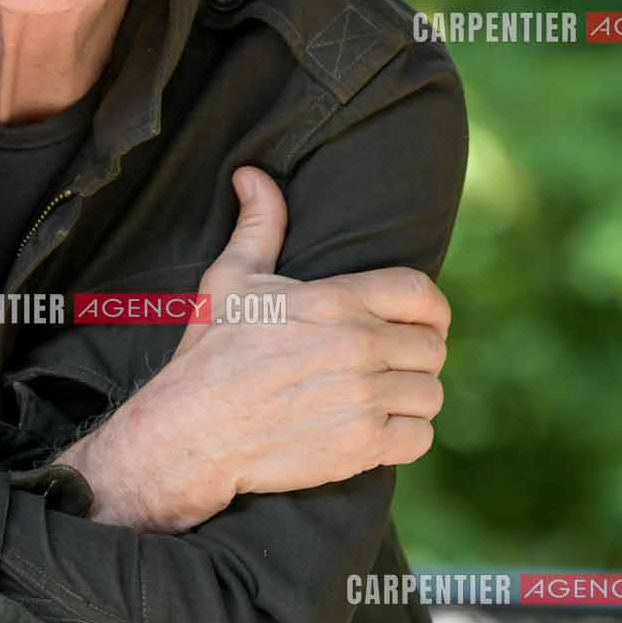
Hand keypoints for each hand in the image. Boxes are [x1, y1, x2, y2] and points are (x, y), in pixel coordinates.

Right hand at [63, 166, 448, 529]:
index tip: (420, 325)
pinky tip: (377, 433)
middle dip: (415, 360)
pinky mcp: (361, 447)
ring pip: (429, 395)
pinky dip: (405, 439)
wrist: (188, 434)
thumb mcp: (230, 281)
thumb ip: (259, 226)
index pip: (421, 294)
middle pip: (432, 348)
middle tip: (389, 370)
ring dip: (410, 401)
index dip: (431, 311)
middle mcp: (356, 346)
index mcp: (335, 301)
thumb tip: (253, 175)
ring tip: (382, 403)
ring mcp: (362, 398)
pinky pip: (420, 439)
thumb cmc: (208, 356)